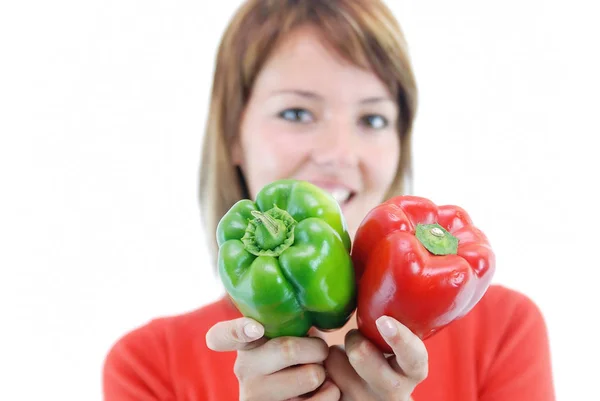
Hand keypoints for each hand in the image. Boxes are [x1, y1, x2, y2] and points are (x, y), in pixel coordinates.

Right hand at [206, 317, 340, 400]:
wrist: (296, 395)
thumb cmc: (296, 358)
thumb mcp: (287, 336)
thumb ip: (289, 321)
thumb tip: (312, 303)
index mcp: (244, 343)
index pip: (223, 335)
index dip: (239, 330)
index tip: (256, 328)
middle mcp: (243, 369)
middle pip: (288, 349)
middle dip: (317, 348)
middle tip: (320, 351)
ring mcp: (255, 396)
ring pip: (310, 375)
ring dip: (324, 372)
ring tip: (316, 373)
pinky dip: (331, 391)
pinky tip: (324, 390)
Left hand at [324, 316, 427, 400]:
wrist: (361, 394)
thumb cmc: (375, 355)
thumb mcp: (386, 341)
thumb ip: (382, 317)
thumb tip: (352, 259)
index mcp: (410, 370)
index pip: (415, 358)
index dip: (401, 340)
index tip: (384, 321)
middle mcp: (392, 390)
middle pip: (366, 361)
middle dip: (355, 343)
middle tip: (354, 337)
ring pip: (334, 367)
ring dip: (331, 356)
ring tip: (338, 356)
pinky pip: (316, 382)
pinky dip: (314, 368)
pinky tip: (320, 370)